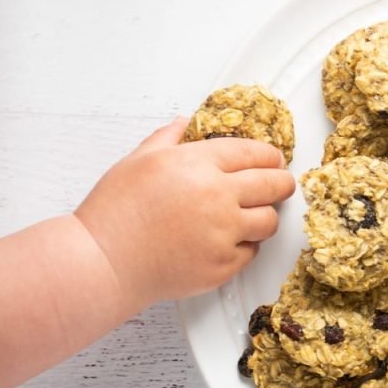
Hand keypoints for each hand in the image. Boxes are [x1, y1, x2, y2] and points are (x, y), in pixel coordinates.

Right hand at [75, 117, 295, 309]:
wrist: (105, 263)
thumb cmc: (115, 212)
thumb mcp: (137, 161)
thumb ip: (167, 139)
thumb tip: (184, 123)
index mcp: (198, 164)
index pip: (255, 153)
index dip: (271, 156)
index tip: (275, 160)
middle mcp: (218, 196)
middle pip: (274, 185)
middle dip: (282, 182)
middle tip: (281, 185)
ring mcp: (224, 233)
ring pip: (269, 221)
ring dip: (264, 216)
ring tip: (249, 215)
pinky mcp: (224, 265)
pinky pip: (251, 252)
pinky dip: (243, 246)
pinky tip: (224, 241)